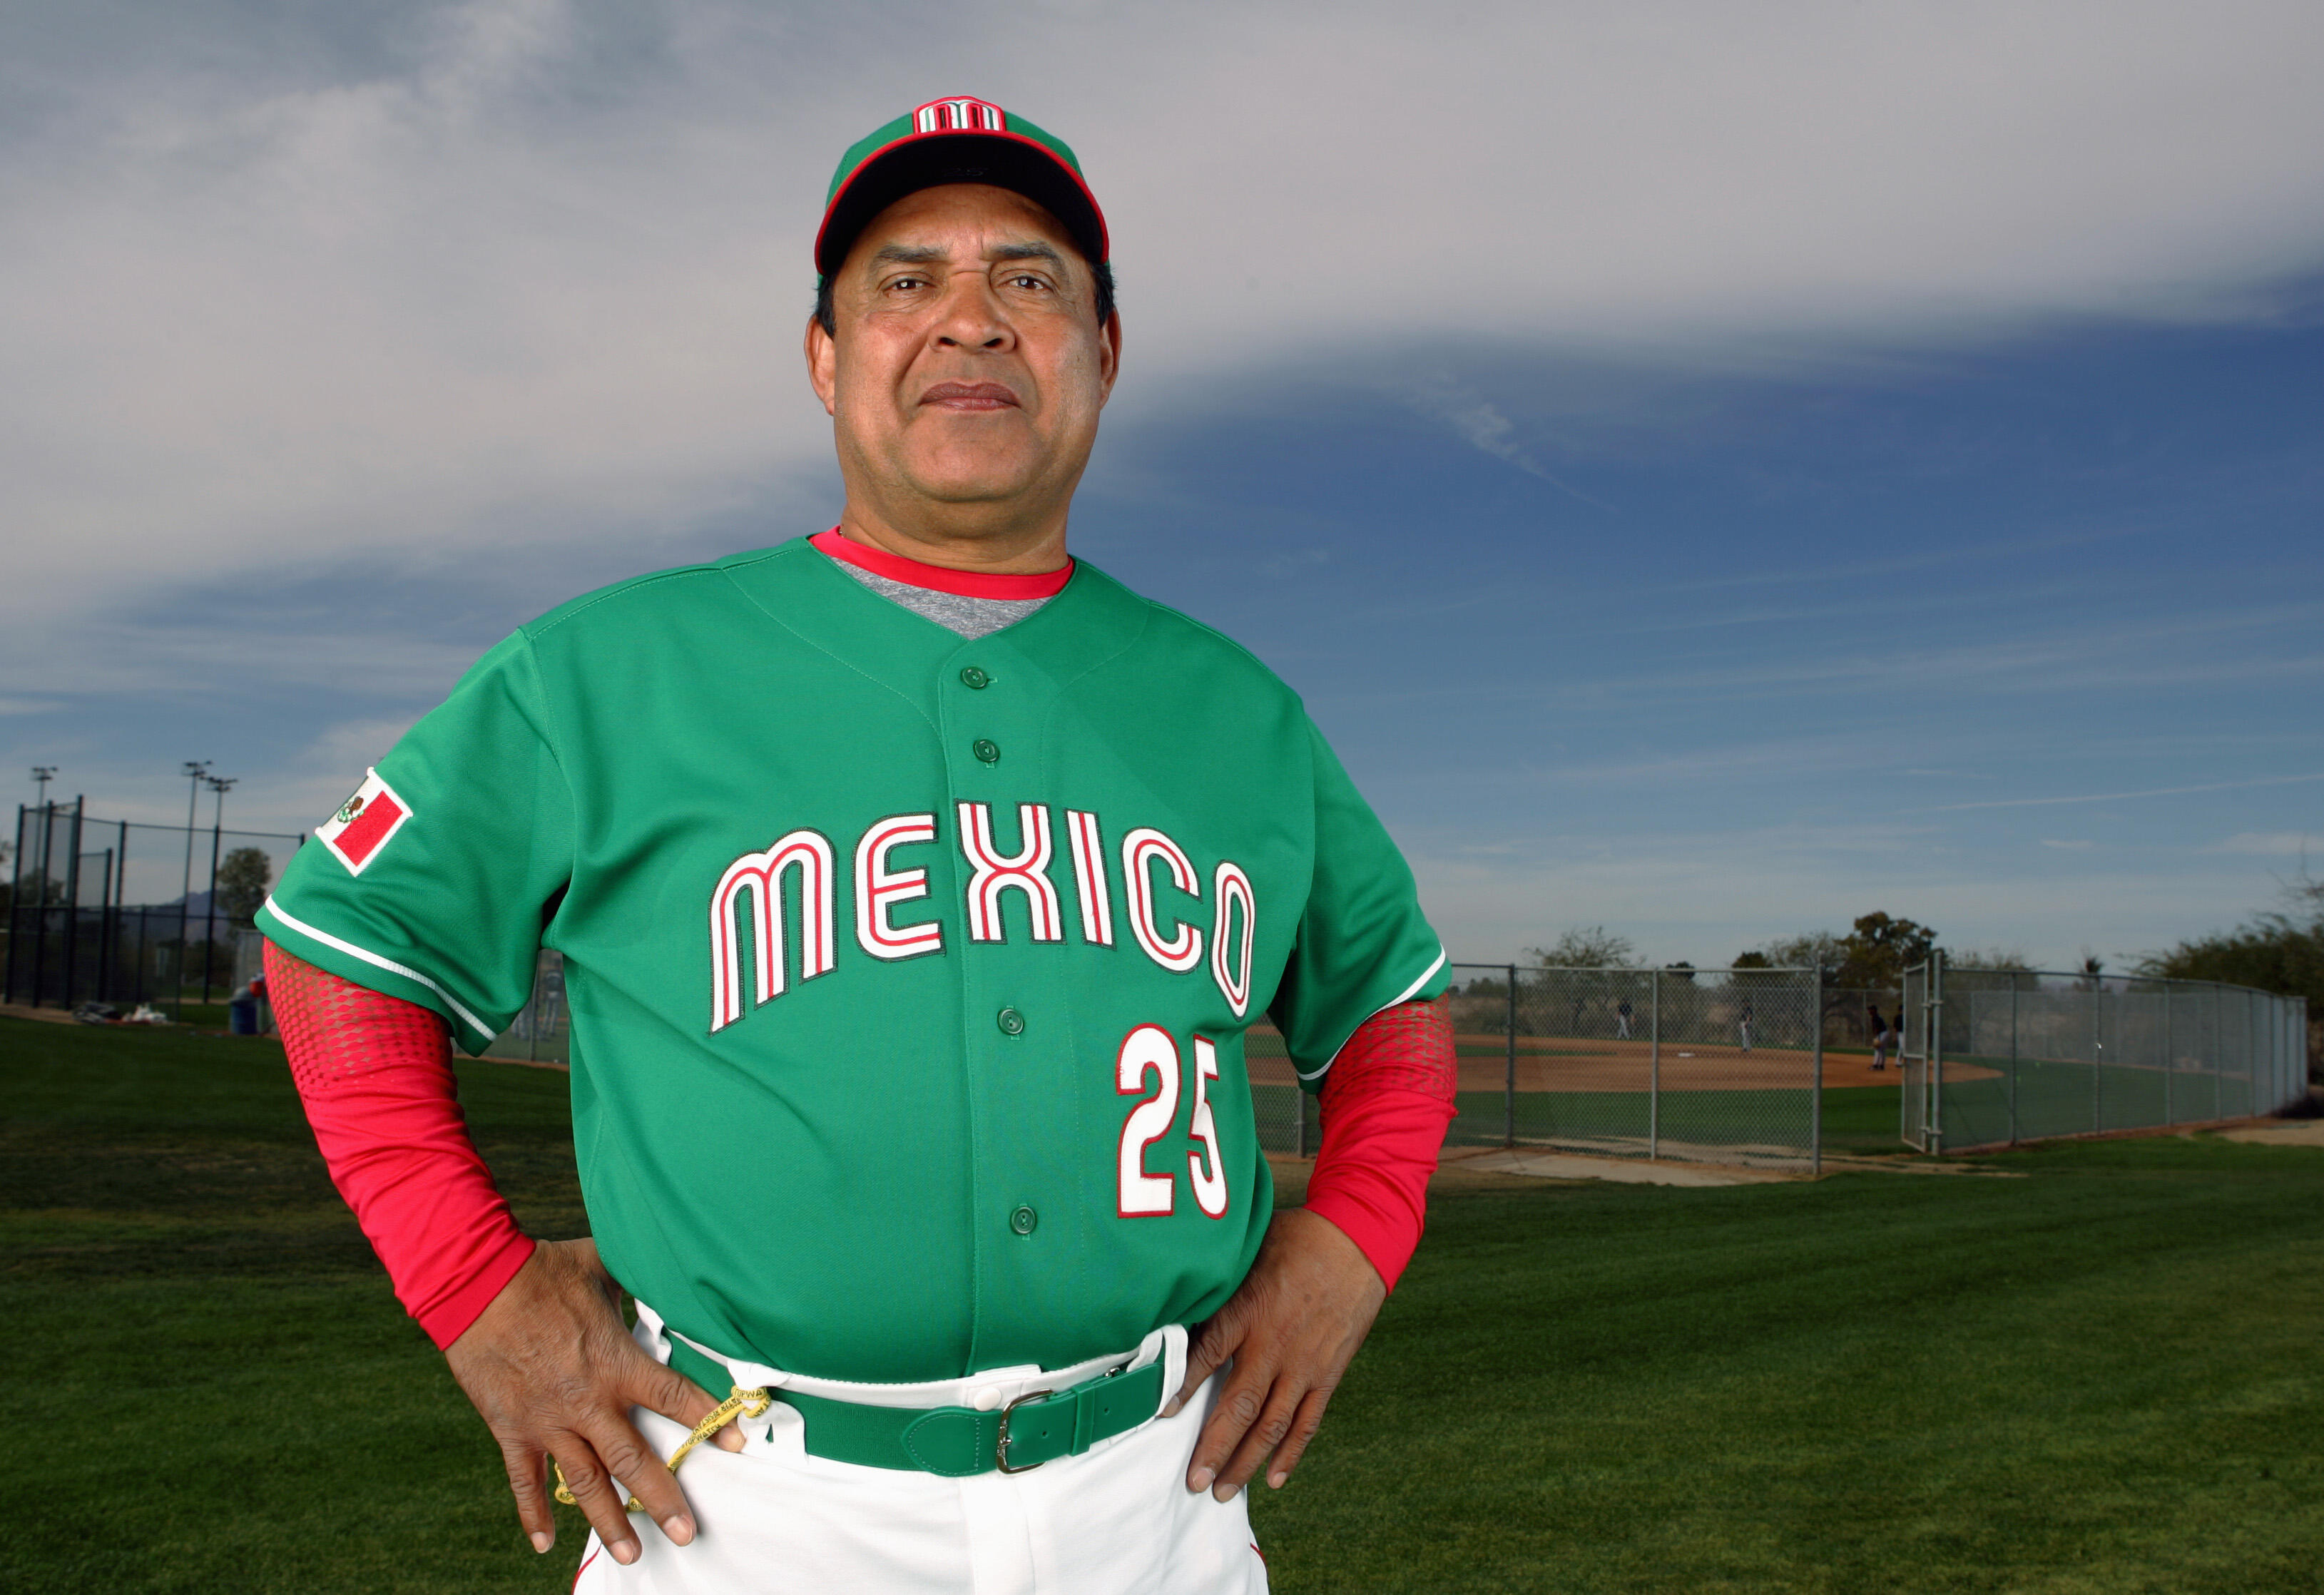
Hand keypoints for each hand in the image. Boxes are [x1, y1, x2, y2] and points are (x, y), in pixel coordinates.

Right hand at [443, 1238, 739, 1564]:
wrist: (476, 1284)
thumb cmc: (544, 1271)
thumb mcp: (604, 1268)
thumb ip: (640, 1282)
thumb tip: (672, 1269)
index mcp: (617, 1363)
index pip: (675, 1398)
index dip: (709, 1421)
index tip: (736, 1445)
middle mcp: (587, 1402)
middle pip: (634, 1460)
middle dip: (662, 1499)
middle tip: (686, 1532)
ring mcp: (548, 1421)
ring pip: (585, 1483)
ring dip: (609, 1521)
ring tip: (631, 1553)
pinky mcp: (511, 1429)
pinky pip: (524, 1480)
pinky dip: (533, 1514)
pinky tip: (545, 1543)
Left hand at [1168, 1206, 1386, 1500]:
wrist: (1358, 1240)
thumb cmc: (1296, 1239)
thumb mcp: (1247, 1250)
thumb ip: (1217, 1282)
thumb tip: (1176, 1294)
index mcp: (1248, 1311)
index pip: (1205, 1357)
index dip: (1180, 1389)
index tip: (1159, 1415)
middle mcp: (1274, 1345)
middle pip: (1238, 1407)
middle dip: (1213, 1448)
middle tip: (1193, 1482)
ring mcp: (1304, 1364)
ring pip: (1272, 1425)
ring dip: (1246, 1461)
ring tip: (1224, 1490)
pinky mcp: (1328, 1373)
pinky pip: (1308, 1421)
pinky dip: (1291, 1453)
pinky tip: (1274, 1478)